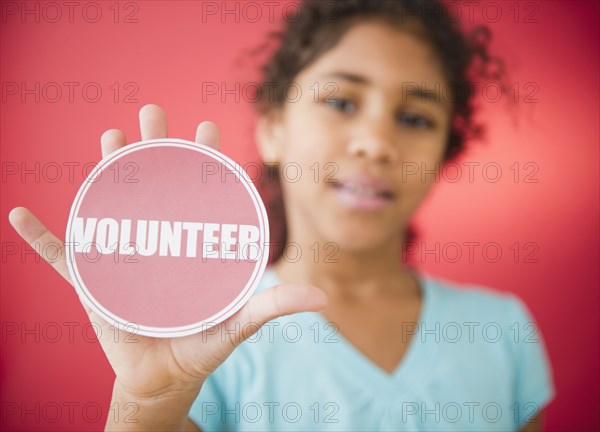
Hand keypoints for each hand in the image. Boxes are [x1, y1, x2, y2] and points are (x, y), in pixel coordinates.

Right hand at [8, 104, 327, 400]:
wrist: (166, 374)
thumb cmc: (203, 344)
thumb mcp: (238, 324)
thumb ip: (273, 307)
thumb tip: (323, 299)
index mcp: (192, 243)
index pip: (200, 192)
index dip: (205, 158)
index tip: (208, 126)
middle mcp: (158, 240)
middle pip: (155, 183)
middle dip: (154, 144)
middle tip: (153, 110)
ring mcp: (124, 257)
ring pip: (112, 204)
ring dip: (107, 170)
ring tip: (110, 135)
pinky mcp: (94, 283)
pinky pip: (61, 259)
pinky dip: (40, 240)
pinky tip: (19, 216)